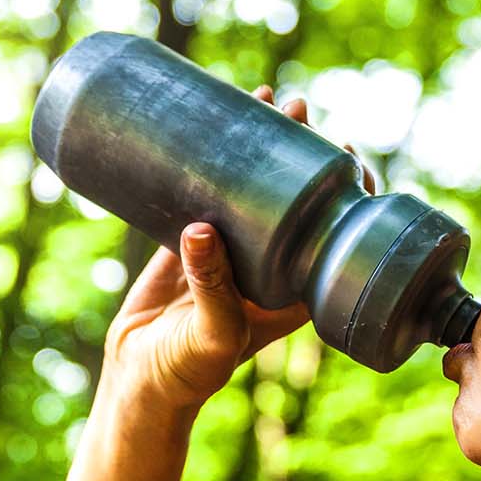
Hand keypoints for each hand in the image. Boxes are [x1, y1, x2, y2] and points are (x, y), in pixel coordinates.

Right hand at [100, 86, 378, 413]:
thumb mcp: (211, 334)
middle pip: (294, 195)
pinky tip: (214, 123)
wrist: (137, 382)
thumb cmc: (188, 372)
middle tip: (295, 108)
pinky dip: (212, 157)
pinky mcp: (188, 241)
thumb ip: (212, 287)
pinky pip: (206, 190)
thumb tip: (201, 229)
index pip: (332, 229)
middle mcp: (268, 264)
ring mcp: (229, 248)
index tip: (341, 150)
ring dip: (259, 143)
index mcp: (292, 289)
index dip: (343, 189)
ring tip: (262, 98)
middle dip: (297, 149)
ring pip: (252, 184)